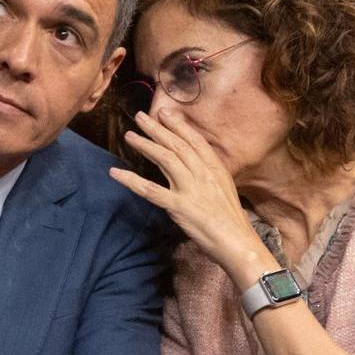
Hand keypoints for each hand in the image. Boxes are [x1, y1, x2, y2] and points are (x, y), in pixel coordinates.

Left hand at [108, 109, 273, 283]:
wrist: (238, 243)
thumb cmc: (232, 220)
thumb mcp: (224, 189)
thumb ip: (208, 174)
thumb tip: (193, 163)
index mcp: (216, 169)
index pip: (195, 141)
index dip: (178, 125)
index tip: (164, 111)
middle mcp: (203, 174)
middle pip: (177, 145)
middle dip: (158, 128)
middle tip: (140, 116)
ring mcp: (191, 189)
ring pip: (165, 160)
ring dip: (146, 145)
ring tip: (130, 135)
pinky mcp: (179, 207)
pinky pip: (150, 190)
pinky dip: (131, 180)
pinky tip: (116, 173)